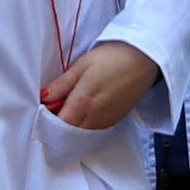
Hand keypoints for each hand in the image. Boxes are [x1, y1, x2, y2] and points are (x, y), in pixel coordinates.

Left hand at [40, 39, 161, 132]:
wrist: (146, 58)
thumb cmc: (114, 56)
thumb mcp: (82, 65)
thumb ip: (62, 84)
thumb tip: (44, 97)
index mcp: (82, 103)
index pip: (57, 125)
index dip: (46, 120)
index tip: (43, 109)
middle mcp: (94, 117)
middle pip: (68, 133)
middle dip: (58, 125)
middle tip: (54, 109)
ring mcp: (107, 120)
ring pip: (82, 134)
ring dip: (72, 126)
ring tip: (70, 107)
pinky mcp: (117, 120)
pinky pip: (95, 130)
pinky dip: (86, 126)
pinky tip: (86, 111)